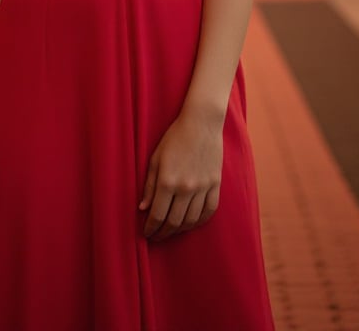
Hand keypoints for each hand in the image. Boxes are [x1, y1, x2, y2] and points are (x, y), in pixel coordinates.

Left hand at [139, 109, 222, 240]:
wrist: (201, 123)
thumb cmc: (174, 137)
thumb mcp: (155, 158)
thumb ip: (149, 185)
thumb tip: (143, 208)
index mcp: (168, 180)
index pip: (158, 214)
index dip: (151, 227)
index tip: (146, 233)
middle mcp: (186, 187)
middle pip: (174, 221)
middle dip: (163, 233)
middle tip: (156, 236)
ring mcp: (203, 187)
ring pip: (191, 220)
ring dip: (179, 229)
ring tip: (171, 230)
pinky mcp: (215, 184)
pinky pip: (209, 211)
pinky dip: (199, 221)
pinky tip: (191, 223)